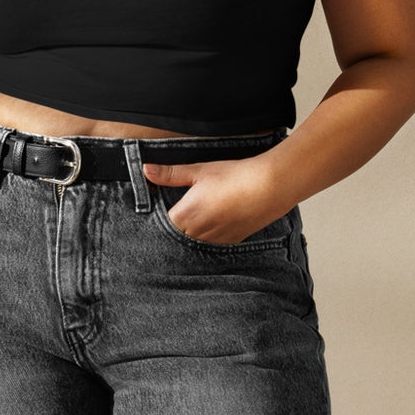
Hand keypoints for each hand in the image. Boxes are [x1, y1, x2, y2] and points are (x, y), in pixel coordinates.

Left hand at [141, 154, 289, 243]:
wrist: (268, 188)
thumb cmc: (233, 176)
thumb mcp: (199, 171)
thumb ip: (170, 174)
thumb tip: (146, 170)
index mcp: (184, 216)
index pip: (161, 225)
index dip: (161, 217)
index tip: (163, 208)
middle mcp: (197, 233)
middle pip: (176, 236)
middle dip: (176, 226)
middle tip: (184, 210)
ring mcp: (214, 240)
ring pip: (194, 241)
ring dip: (193, 232)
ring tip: (202, 215)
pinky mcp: (230, 242)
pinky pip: (212, 244)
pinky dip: (210, 235)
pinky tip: (217, 221)